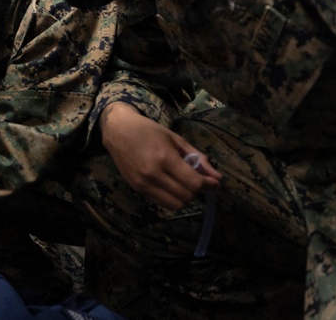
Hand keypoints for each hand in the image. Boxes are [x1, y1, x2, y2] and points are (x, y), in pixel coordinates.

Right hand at [100, 103, 220, 209]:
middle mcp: (153, 174)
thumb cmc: (148, 131)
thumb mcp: (175, 139)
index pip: (194, 183)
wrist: (118, 132)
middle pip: (187, 196)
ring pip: (176, 204)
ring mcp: (143, 184)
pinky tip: (171, 186)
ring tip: (183, 184)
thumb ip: (197, 157)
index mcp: (164, 158)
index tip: (214, 182)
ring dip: (185, 197)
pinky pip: (162, 203)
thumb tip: (217, 177)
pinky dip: (172, 198)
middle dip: (197, 190)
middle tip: (197, 180)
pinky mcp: (137, 190)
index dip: (209, 185)